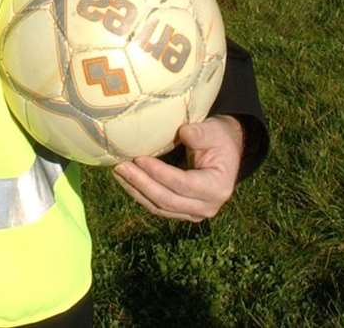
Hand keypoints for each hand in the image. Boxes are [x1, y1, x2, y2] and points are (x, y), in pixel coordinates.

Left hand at [113, 114, 243, 221]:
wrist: (226, 152)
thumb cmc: (219, 138)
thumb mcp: (214, 131)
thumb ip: (200, 133)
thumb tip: (183, 132)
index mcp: (217, 188)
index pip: (183, 184)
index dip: (159, 173)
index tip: (139, 158)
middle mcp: (206, 207)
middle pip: (167, 200)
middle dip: (141, 184)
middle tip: (120, 167)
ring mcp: (194, 213)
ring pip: (159, 207)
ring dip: (136, 191)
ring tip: (117, 173)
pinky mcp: (182, 212)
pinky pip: (158, 206)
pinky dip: (141, 195)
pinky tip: (126, 180)